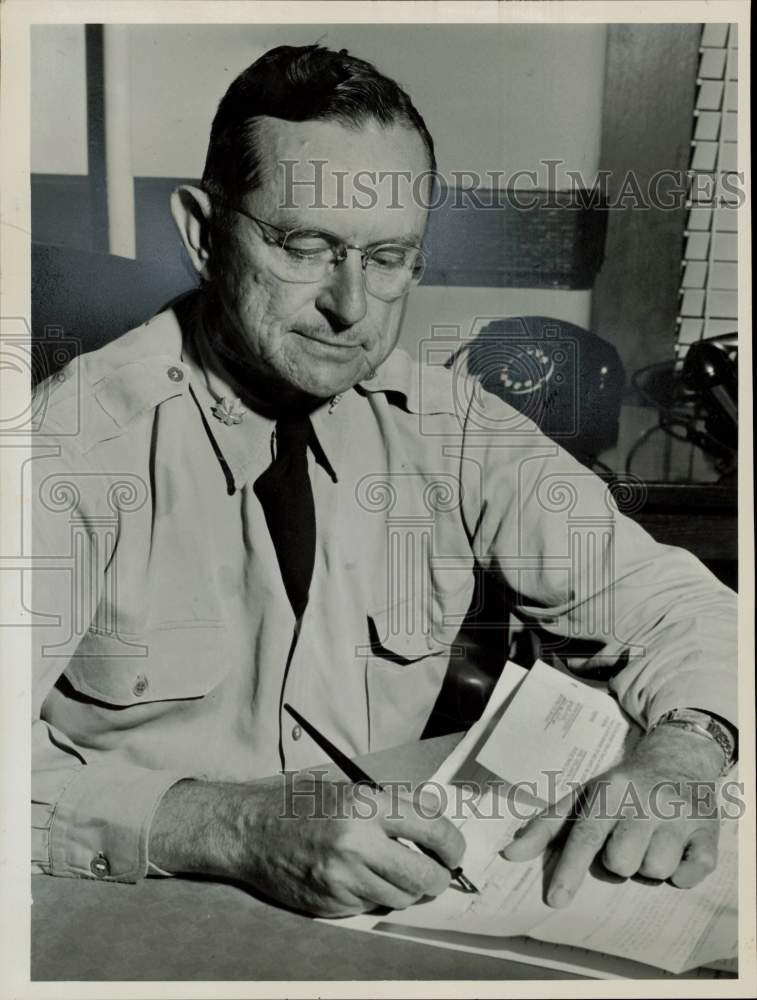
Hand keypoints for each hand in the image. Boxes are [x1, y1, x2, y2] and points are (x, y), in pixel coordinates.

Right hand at [150, 773, 464, 916]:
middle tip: (439, 872)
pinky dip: (375, 896)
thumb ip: (385, 805)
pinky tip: (360, 879)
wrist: (246, 829)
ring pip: (401, 896)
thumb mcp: (343, 788)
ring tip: (397, 873)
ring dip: (407, 889)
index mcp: (364, 804)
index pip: (431, 827)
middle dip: (439, 877)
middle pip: (424, 874)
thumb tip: (430, 826)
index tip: (455, 850)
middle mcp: (356, 842)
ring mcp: (343, 878)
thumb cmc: (294, 802)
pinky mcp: (331, 903)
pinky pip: (371, 906)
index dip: (452, 843)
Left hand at [502, 724, 723, 907]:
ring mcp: (680, 817)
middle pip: (620, 864)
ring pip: (654, 872)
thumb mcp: (583, 795)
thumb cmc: (622, 786)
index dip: (570, 870)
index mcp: (610, 791)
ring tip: (650, 838)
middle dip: (618, 860)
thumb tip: (509, 854)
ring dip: (649, 864)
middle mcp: (646, 801)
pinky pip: (688, 877)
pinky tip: (676, 847)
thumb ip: (546, 826)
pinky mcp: (709, 833)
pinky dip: (680, 872)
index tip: (555, 900)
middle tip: (625, 838)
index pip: (585, 836)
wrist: (678, 758)